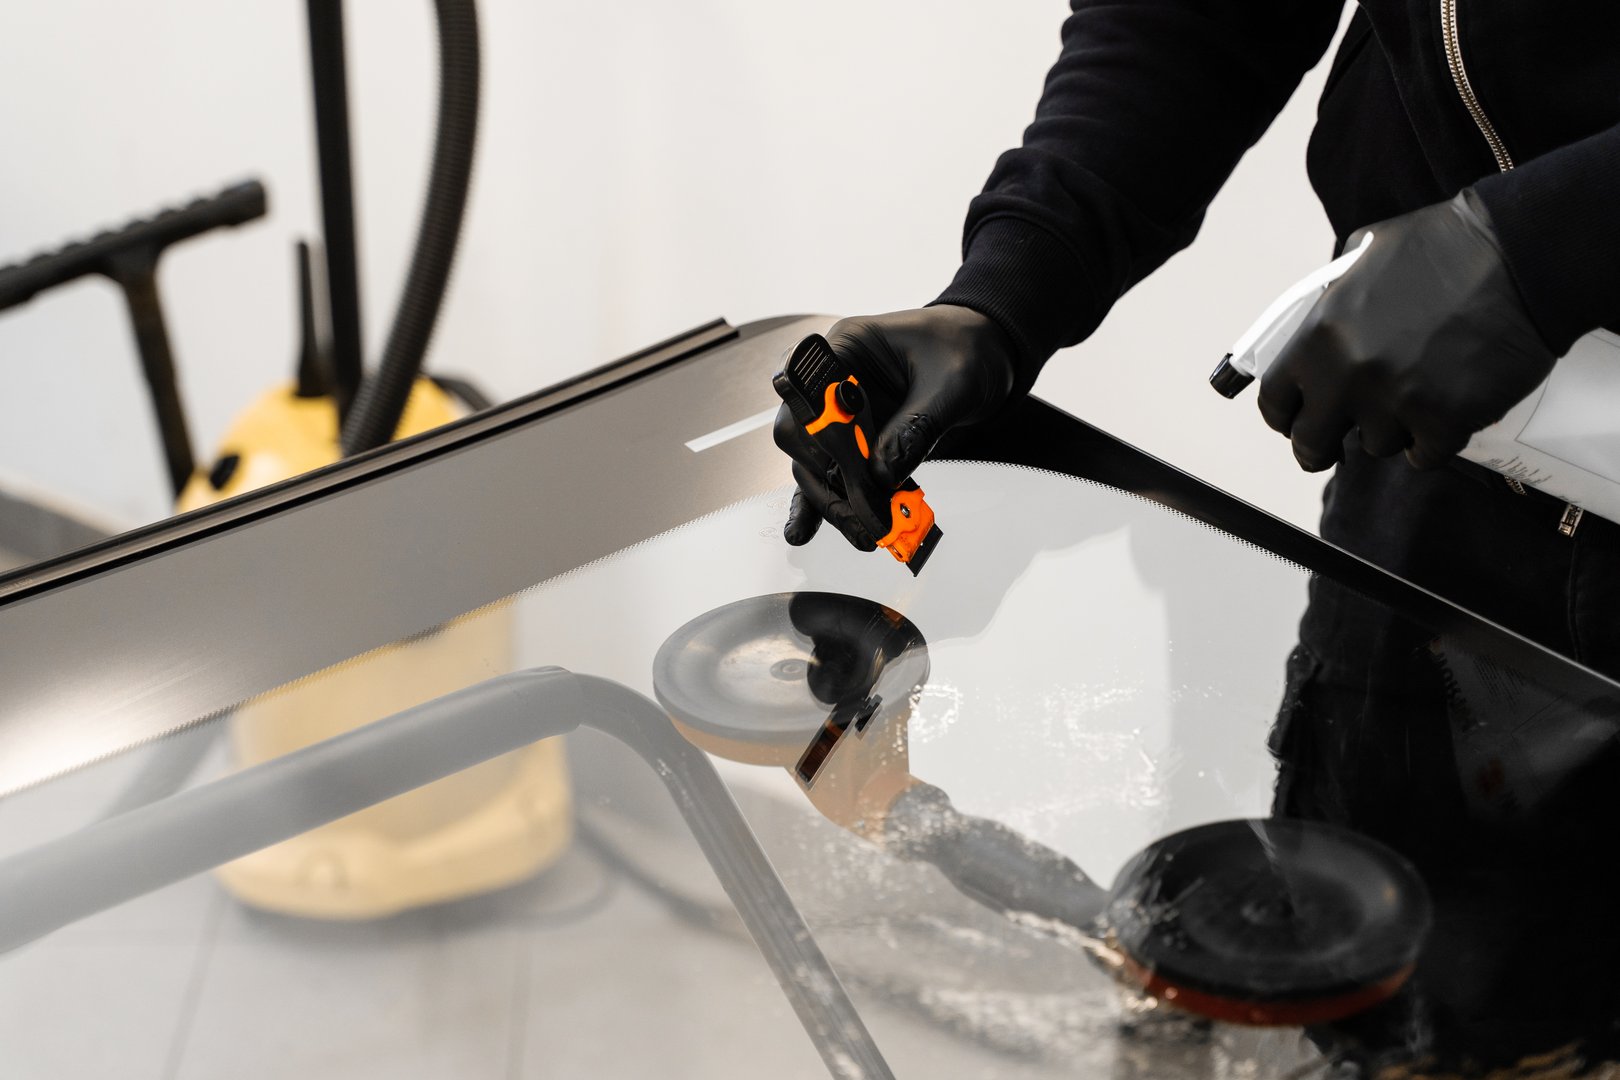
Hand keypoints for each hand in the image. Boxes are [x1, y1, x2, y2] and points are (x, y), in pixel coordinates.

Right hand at [774, 306, 1016, 548]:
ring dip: (833, 501)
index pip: (811, 394)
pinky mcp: (852, 441)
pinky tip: (803, 531)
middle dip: (831, 480)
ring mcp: (839, 413)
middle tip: (864, 515)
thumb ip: (916, 426)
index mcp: (846, 348)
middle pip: (803, 436)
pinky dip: (823, 504)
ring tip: (862, 534)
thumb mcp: (951, 384)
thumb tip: (882, 475)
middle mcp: (832, 381)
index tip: (856, 472)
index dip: (824, 436)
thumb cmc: (964, 351)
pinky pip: (828, 475)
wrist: (982, 357)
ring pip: (814, 463)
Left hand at [1258, 189, 1556, 471]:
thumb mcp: (1364, 257)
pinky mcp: (1444, 420)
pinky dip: (1433, 440)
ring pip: (1375, 446)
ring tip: (1417, 394)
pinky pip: (1424, 454)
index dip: (1285, 417)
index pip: (1274, 403)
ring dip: (1392, 429)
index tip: (1296, 422)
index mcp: (1319, 337)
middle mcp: (1347, 375)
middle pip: (1311, 444)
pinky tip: (1445, 414)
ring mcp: (1395, 402)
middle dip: (1321, 447)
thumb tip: (1316, 329)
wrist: (1522, 256)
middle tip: (1338, 443)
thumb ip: (1332, 301)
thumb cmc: (1446, 247)